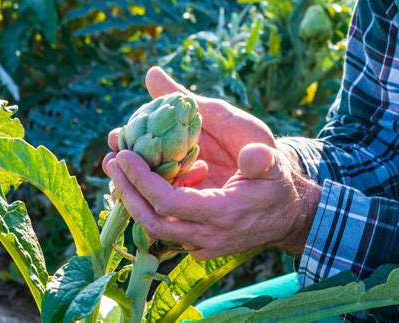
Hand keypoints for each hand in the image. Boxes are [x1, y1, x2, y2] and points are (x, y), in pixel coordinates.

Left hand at [102, 67, 321, 258]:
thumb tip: (251, 154)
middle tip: (111, 161)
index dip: (142, 180)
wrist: (287, 217)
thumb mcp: (276, 168)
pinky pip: (164, 228)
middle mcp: (207, 236)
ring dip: (133, 199)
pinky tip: (140, 183)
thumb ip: (263, 161)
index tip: (123, 154)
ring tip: (118, 169)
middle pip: (152, 222)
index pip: (169, 203)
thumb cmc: (278, 188)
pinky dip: (147, 206)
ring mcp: (201, 244)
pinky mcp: (198, 244)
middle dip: (126, 191)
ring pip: (154, 228)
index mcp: (222, 214)